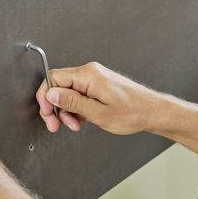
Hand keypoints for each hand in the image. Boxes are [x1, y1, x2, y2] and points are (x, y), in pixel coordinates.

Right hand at [35, 62, 163, 134]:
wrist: (152, 112)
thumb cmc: (132, 113)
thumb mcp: (98, 113)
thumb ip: (72, 103)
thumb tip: (51, 94)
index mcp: (88, 75)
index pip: (53, 78)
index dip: (45, 97)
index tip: (47, 113)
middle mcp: (90, 73)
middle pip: (59, 86)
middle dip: (55, 107)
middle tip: (56, 125)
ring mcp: (95, 78)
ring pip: (68, 93)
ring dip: (67, 111)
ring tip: (76, 125)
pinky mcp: (99, 85)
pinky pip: (79, 95)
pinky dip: (77, 109)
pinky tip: (82, 120)